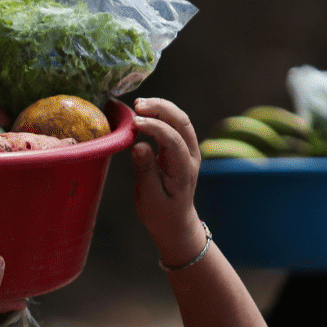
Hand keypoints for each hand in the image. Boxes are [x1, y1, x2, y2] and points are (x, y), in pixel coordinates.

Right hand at [131, 97, 204, 260]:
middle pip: (182, 122)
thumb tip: (139, 145)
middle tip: (138, 105)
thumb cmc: (160, 213)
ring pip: (180, 119)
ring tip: (139, 104)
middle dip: (161, 109)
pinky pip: (174, 124)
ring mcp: (188, 150)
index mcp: (184, 170)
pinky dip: (160, 114)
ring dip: (161, 108)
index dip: (155, 127)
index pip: (173, 140)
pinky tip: (144, 112)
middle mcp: (191, 156)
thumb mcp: (149, 197)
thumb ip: (145, 170)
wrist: (174, 221)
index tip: (135, 123)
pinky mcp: (180, 148)